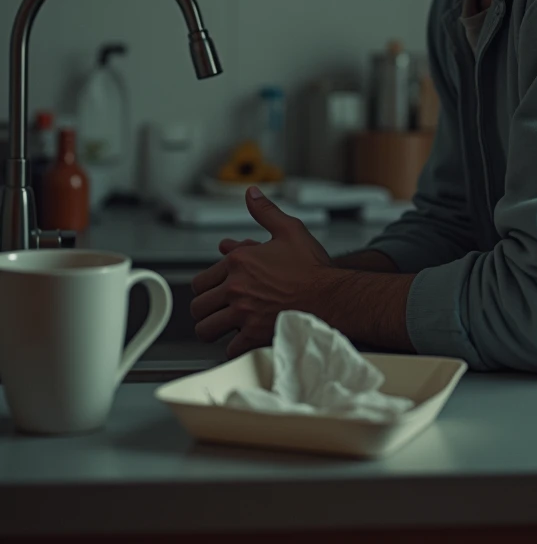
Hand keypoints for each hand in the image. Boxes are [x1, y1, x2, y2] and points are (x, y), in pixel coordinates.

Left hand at [190, 186, 331, 358]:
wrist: (332, 296)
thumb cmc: (313, 267)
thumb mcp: (289, 230)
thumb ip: (265, 212)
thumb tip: (251, 194)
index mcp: (239, 261)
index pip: (201, 280)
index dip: (207, 287)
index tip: (216, 291)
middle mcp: (236, 287)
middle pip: (198, 306)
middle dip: (205, 310)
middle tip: (215, 311)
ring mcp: (243, 312)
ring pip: (206, 329)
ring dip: (212, 329)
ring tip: (222, 329)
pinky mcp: (254, 334)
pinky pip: (230, 349)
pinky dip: (234, 348)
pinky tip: (242, 342)